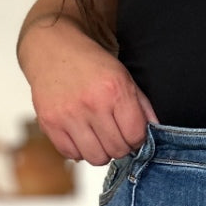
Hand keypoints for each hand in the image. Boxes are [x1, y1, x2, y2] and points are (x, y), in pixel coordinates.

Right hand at [20, 18, 158, 164]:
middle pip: (117, 150)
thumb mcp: (123, 76)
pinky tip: (80, 134)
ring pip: (96, 158)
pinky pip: (71, 155)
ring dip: (100, 151)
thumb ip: (142, 105)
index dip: (136, 139)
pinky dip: (78, 149)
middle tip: (114, 134)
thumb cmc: (91, 64)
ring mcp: (68, 115)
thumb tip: (155, 132)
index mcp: (115, 90)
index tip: (131, 133)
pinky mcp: (50, 123)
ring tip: (97, 136)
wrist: (51, 47)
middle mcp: (92, 104)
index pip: (136, 136)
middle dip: (120, 146)